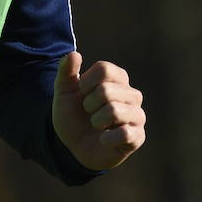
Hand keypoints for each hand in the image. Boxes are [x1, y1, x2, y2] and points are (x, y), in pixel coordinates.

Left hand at [51, 51, 145, 171]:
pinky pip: (125, 133)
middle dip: (88, 104)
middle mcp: (132, 95)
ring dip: (96, 120)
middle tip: (89, 113)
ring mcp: (137, 116)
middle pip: (106, 90)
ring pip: (114, 111)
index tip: (81, 93)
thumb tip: (74, 54)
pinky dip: (107, 138)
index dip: (86, 83)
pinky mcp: (137, 137)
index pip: (104, 69)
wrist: (74, 146)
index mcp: (118, 79)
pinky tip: (103, 139)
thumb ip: (66, 71)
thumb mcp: (64, 92)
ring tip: (96, 125)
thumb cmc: (73, 115)